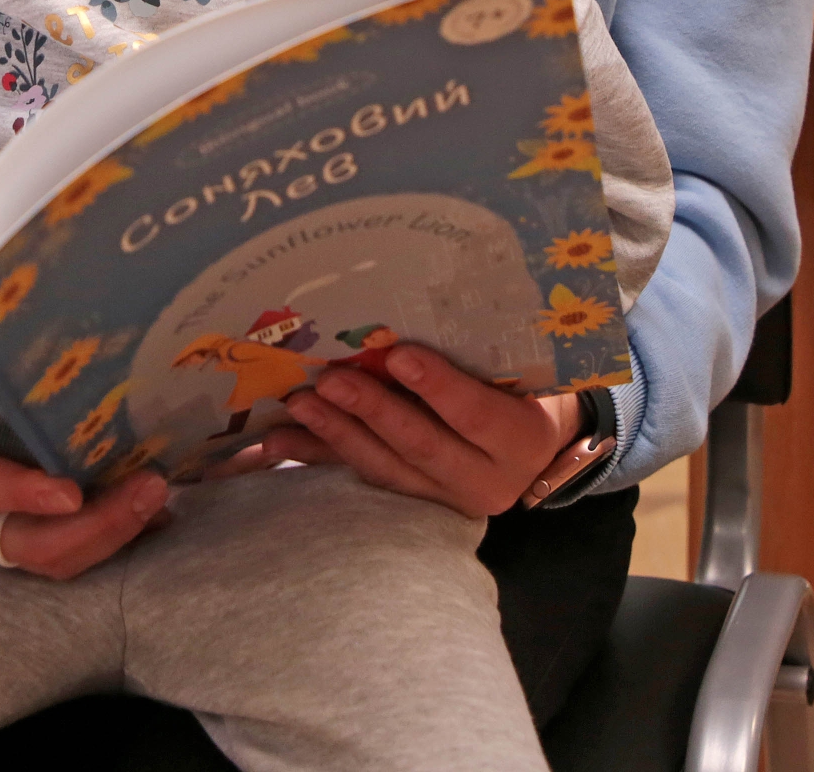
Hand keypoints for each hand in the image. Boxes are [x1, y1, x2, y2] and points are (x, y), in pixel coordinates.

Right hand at [0, 340, 169, 579]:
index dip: (24, 496)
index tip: (72, 492)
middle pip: (29, 548)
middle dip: (96, 527)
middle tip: (152, 487)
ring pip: (46, 555)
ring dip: (107, 533)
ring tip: (160, 493)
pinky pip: (49, 542)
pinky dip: (99, 531)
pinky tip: (144, 506)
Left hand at [233, 345, 582, 515]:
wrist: (536, 445)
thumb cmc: (524, 387)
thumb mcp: (518, 369)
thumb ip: (475, 354)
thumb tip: (407, 310)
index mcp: (521, 440)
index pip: (478, 414)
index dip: (437, 387)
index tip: (398, 356)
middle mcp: (487, 481)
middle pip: (423, 445)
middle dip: (372, 411)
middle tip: (330, 379)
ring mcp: (446, 499)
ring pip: (386, 468)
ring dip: (336, 434)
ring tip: (299, 404)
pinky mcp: (413, 503)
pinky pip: (361, 479)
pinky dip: (318, 458)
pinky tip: (277, 443)